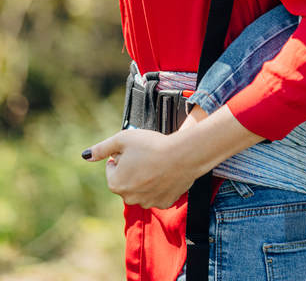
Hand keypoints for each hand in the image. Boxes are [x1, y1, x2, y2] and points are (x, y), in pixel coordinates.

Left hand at [82, 104, 262, 209]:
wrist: (183, 155)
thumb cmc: (152, 145)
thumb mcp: (123, 139)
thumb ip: (102, 148)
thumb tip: (86, 155)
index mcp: (116, 184)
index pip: (112, 168)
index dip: (121, 155)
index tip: (134, 149)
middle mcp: (129, 198)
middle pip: (126, 179)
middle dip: (132, 168)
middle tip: (146, 154)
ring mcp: (148, 203)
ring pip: (141, 188)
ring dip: (145, 177)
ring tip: (157, 162)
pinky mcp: (164, 202)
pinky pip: (157, 193)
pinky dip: (159, 184)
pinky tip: (166, 172)